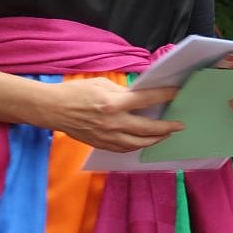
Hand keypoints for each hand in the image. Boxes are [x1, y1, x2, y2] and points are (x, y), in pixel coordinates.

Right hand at [41, 78, 181, 151]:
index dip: (164, 95)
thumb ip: (123, 91)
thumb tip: (141, 95)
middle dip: (167, 127)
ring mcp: (107, 136)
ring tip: (165, 134)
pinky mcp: (101, 144)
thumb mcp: (102, 84)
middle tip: (179, 125)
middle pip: (148, 128)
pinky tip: (145, 141)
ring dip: (155, 139)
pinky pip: (125, 148)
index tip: (176, 93)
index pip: (147, 99)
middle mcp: (113, 122)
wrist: (53, 109)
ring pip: (139, 143)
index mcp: (114, 103)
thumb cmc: (76, 92)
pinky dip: (138, 145)